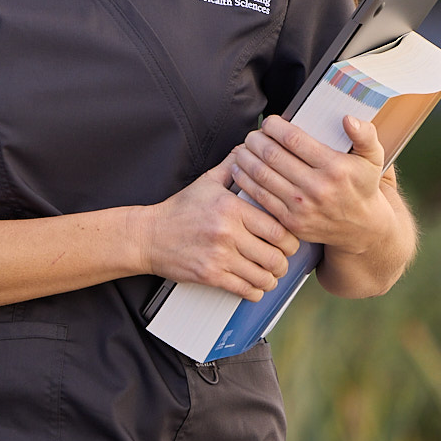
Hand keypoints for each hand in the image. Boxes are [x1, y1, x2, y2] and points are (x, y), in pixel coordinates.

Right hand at [136, 155, 301, 301]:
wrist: (149, 236)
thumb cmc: (178, 210)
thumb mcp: (206, 182)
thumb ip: (231, 166)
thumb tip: (248, 149)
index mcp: (231, 208)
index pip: (278, 228)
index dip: (291, 239)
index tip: (289, 241)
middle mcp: (227, 233)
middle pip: (275, 255)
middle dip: (285, 262)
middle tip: (283, 260)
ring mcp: (219, 256)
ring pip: (263, 276)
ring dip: (271, 278)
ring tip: (270, 274)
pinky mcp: (210, 275)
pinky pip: (245, 289)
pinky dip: (256, 291)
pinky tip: (254, 285)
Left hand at [230, 115, 393, 252]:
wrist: (362, 228)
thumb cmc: (362, 186)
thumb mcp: (373, 159)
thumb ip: (365, 135)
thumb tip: (347, 118)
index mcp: (335, 168)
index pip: (294, 140)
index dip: (275, 127)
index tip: (270, 122)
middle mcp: (318, 188)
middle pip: (273, 156)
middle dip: (256, 140)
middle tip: (253, 135)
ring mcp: (303, 207)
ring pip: (262, 175)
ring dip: (246, 158)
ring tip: (243, 148)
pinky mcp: (291, 222)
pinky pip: (260, 196)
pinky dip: (245, 180)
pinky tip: (241, 169)